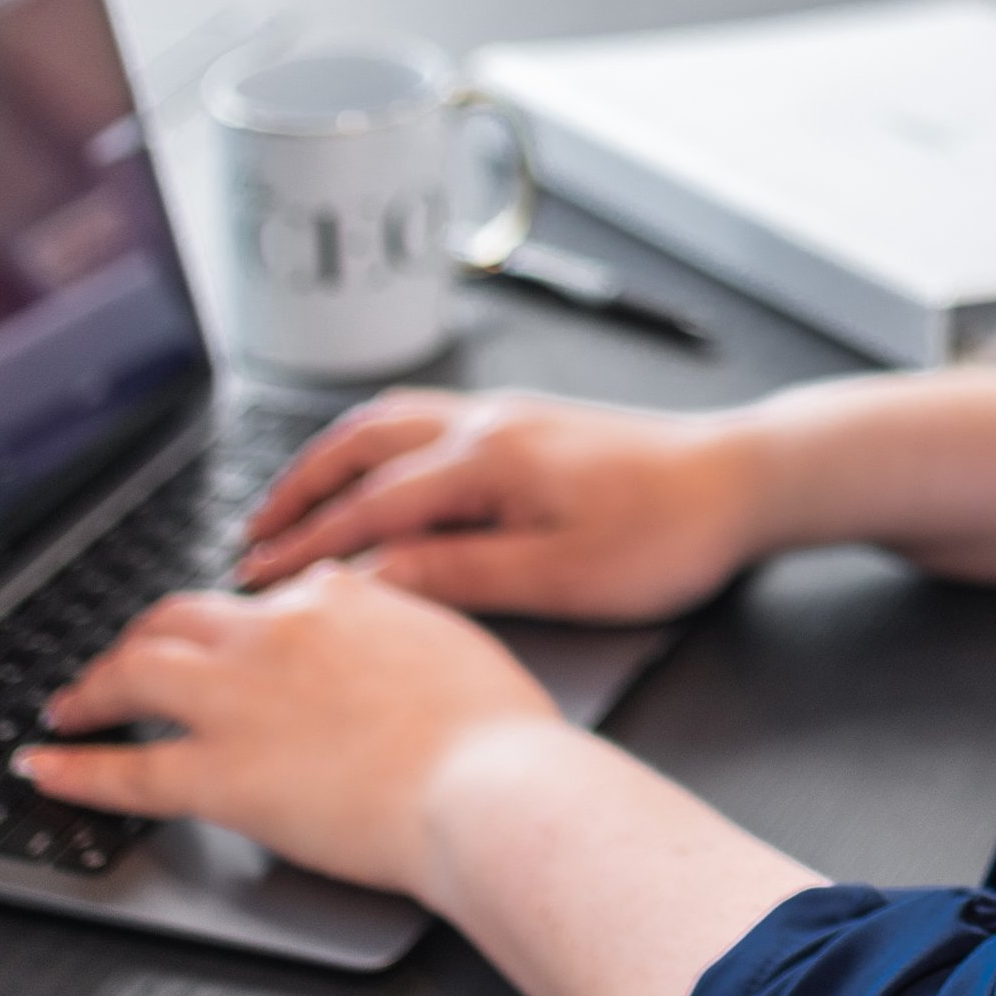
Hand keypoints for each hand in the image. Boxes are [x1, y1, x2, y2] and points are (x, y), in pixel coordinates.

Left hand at [16, 569, 561, 896]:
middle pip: (181, 617)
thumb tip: (381, 622)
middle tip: (126, 662)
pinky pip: (127, 769)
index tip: (231, 642)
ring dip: (93, 688)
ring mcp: (240, 699)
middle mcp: (278, 630)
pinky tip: (46, 767)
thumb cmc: (496, 731)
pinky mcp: (220, 773)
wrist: (489, 785)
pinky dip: (75, 767)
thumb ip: (400, 623)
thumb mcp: (455, 639)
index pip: (269, 596)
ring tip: (71, 706)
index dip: (240, 623)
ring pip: (137, 671)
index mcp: (340, 596)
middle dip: (144, 637)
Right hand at [236, 389, 769, 620]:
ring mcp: (509, 416)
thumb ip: (462, 573)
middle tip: (249, 536)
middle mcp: (489, 423)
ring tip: (291, 500)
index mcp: (490, 461)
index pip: (371, 506)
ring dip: (332, 460)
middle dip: (298, 490)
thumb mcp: (562, 575)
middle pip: (363, 446)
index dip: (308, 545)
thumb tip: (375, 580)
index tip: (255, 579)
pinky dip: (377, 446)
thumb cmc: (669, 534)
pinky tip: (376, 473)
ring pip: (392, 423)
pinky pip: (426, 420)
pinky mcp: (530, 423)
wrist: (746, 478)